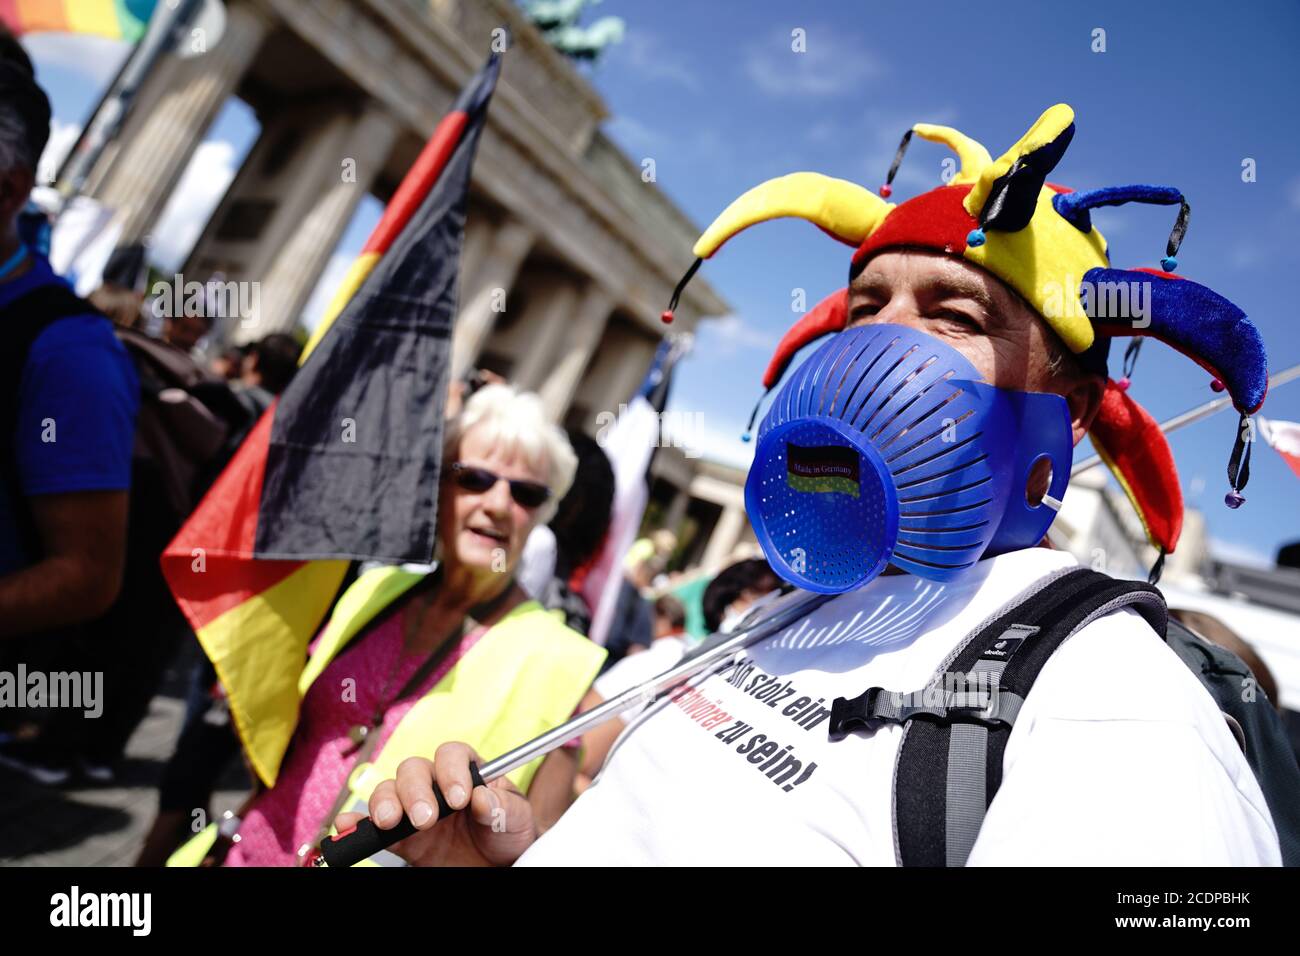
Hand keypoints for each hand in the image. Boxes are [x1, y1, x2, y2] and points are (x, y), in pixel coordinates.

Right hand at [335, 743, 536, 866]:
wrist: (496, 864)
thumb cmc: (507, 831)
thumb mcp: (516, 817)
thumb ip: (502, 805)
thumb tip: (482, 797)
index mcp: (466, 770)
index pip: (452, 754)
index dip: (451, 771)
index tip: (459, 798)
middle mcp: (436, 783)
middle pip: (413, 770)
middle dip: (415, 791)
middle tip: (426, 818)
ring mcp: (414, 808)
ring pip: (389, 790)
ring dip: (385, 803)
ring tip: (390, 823)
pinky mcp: (401, 837)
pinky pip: (373, 826)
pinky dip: (358, 823)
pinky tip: (349, 825)